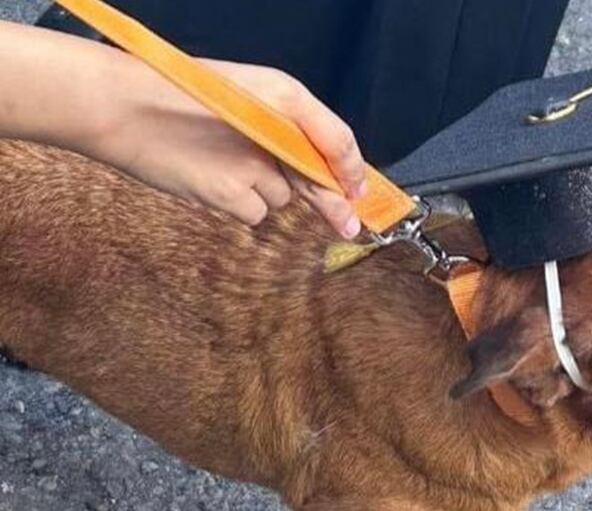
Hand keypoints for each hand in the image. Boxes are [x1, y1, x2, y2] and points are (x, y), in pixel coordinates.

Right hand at [87, 57, 367, 236]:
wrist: (122, 108)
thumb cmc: (178, 101)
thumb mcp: (241, 100)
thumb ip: (280, 127)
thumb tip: (316, 168)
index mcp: (285, 92)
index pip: (338, 139)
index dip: (351, 170)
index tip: (358, 190)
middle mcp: (278, 127)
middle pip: (319, 178)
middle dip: (335, 205)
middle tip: (349, 225)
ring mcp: (256, 163)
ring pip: (280, 196)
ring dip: (263, 190)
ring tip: (220, 165)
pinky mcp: (234, 193)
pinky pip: (255, 213)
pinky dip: (239, 205)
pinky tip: (211, 183)